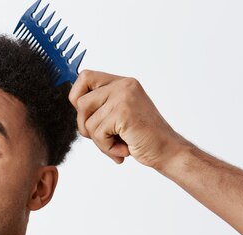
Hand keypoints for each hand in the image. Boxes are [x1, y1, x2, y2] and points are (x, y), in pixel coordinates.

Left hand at [69, 70, 189, 167]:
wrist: (167, 150)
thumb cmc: (142, 136)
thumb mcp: (118, 114)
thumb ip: (100, 106)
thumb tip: (75, 103)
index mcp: (122, 83)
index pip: (85, 77)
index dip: (77, 96)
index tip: (85, 114)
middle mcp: (123, 86)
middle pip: (80, 102)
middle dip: (85, 126)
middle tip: (103, 136)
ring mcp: (124, 98)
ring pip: (87, 122)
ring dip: (99, 141)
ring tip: (118, 143)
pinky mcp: (124, 113)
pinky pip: (98, 134)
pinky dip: (108, 147)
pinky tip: (123, 148)